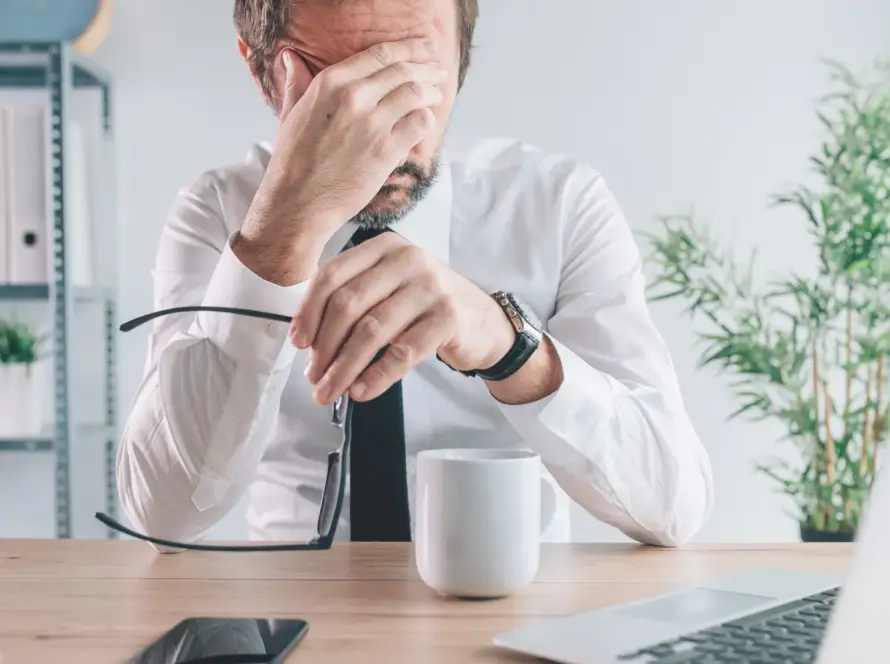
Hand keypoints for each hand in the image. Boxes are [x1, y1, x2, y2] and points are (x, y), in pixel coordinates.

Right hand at [234, 39, 446, 283]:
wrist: (298, 202)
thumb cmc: (293, 162)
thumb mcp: (290, 114)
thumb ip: (296, 84)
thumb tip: (290, 58)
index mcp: (330, 82)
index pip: (380, 54)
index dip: (410, 48)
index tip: (425, 48)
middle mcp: (353, 97)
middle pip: (403, 70)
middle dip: (428, 68)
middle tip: (439, 71)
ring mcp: (371, 124)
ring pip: (416, 93)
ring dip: (432, 92)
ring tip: (437, 94)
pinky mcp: (386, 150)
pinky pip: (419, 124)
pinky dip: (427, 120)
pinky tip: (426, 122)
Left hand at [290, 233, 515, 403]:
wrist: (484, 322)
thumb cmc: (426, 307)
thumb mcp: (389, 288)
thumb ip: (354, 299)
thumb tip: (308, 340)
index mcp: (384, 247)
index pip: (332, 275)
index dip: (309, 312)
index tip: (299, 343)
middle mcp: (407, 259)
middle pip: (348, 304)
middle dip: (325, 346)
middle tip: (314, 376)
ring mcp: (430, 287)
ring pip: (371, 331)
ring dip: (345, 367)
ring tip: (331, 391)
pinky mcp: (447, 318)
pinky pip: (402, 352)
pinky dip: (377, 376)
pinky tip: (362, 391)